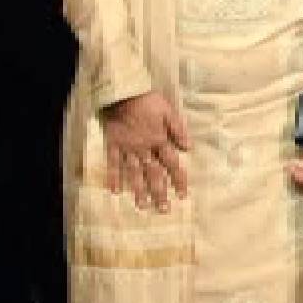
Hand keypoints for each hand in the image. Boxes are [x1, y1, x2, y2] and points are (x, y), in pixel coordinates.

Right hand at [100, 91, 190, 212]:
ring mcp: (127, 148)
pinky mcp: (113, 145)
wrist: (123, 92)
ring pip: (134, 173)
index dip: (178, 180)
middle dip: (160, 192)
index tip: (183, 195)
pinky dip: (114, 177)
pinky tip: (114, 191)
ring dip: (139, 190)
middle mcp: (144, 148)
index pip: (172, 164)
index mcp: (159, 140)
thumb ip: (178, 129)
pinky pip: (113, 164)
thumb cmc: (148, 100)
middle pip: (153, 173)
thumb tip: (189, 147)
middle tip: (164, 210)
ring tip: (142, 207)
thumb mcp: (168, 110)